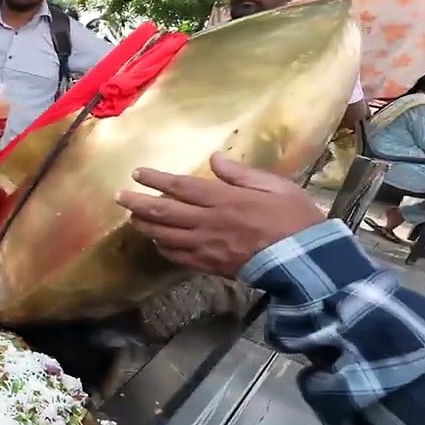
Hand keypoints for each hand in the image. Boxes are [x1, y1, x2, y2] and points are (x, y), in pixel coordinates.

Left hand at [115, 153, 324, 278]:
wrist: (305, 260)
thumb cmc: (295, 218)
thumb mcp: (274, 186)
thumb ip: (240, 174)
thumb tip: (215, 159)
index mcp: (224, 199)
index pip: (181, 187)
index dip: (156, 180)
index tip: (138, 173)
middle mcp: (209, 222)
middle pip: (164, 212)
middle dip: (138, 203)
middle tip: (119, 196)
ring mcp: (207, 246)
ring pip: (166, 236)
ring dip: (146, 226)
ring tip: (132, 218)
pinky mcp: (210, 266)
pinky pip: (178, 257)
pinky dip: (163, 248)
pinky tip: (156, 242)